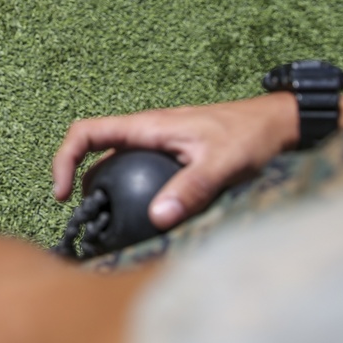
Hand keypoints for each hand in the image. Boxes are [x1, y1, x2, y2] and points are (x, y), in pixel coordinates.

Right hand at [52, 93, 300, 229]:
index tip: (63, 193)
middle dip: (78, 180)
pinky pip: (135, 169)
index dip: (64, 159)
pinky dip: (127, 190)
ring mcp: (156, 143)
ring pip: (113, 162)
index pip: (86, 132)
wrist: (280, 122)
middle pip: (93, 150)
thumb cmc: (252, 134)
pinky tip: (142, 215)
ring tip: (109, 221)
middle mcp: (145, 132)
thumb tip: (157, 218)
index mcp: (147, 127)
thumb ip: (190, 189)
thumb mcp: (223, 163)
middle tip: (87, 216)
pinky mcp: (169, 154)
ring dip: (103, 187)